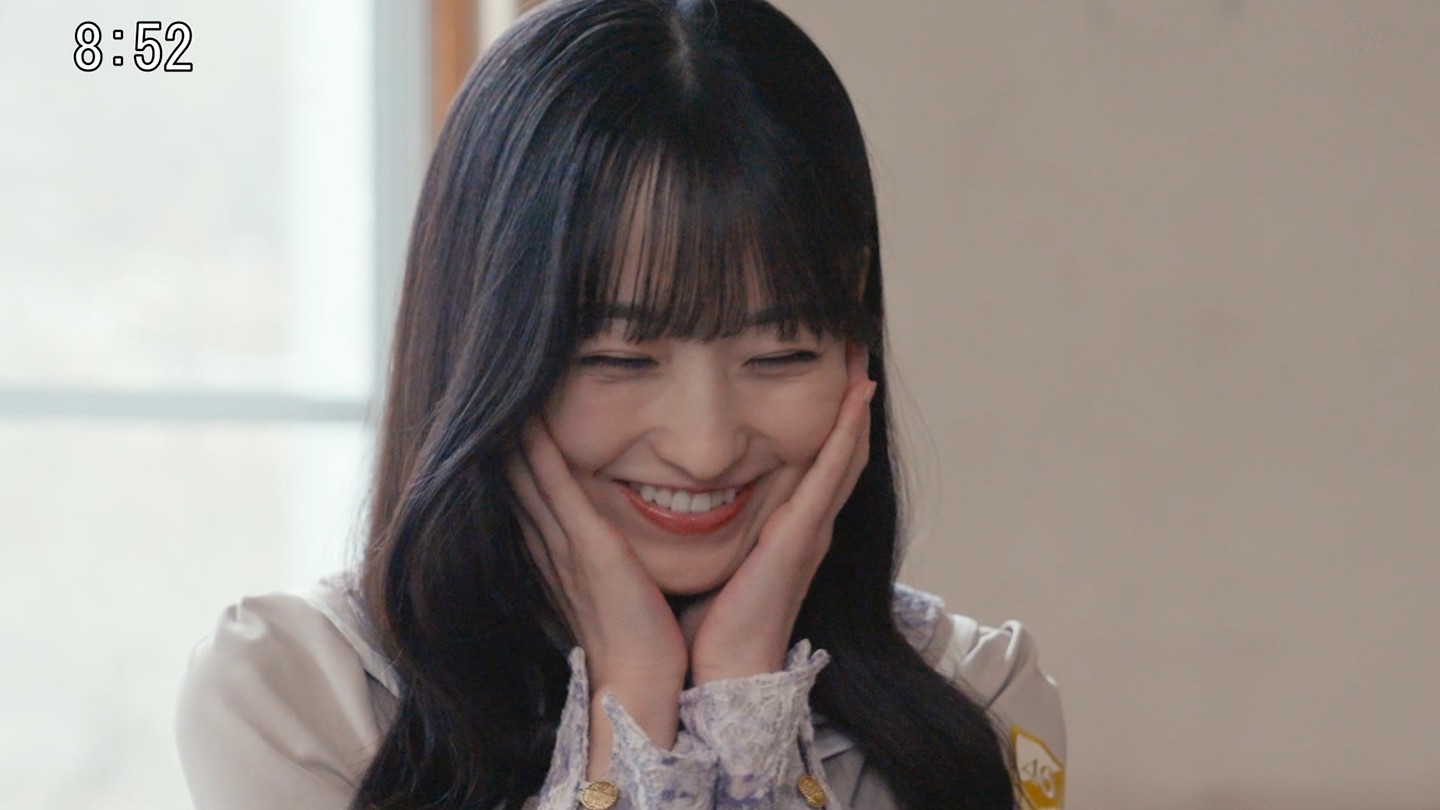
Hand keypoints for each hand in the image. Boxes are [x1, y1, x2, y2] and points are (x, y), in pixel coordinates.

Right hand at [505, 422, 686, 767]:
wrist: (642, 682)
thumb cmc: (644, 644)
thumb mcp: (622, 596)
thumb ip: (617, 570)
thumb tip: (622, 552)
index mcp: (564, 562)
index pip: (534, 505)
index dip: (517, 470)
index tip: (505, 433)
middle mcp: (555, 551)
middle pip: (520, 488)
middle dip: (504, 448)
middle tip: (486, 406)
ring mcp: (567, 547)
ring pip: (531, 481)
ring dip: (514, 441)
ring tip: (498, 401)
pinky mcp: (589, 546)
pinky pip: (557, 487)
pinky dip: (540, 454)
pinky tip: (527, 422)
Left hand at [686, 342, 874, 683]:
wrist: (723, 668)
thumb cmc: (713, 621)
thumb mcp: (719, 556)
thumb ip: (713, 524)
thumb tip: (684, 490)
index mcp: (789, 527)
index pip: (816, 459)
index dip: (828, 415)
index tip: (825, 366)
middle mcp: (809, 523)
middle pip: (840, 448)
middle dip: (848, 398)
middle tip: (853, 346)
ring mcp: (811, 529)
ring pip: (844, 453)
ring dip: (855, 404)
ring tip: (859, 355)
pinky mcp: (802, 537)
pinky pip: (830, 474)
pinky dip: (846, 434)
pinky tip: (855, 398)